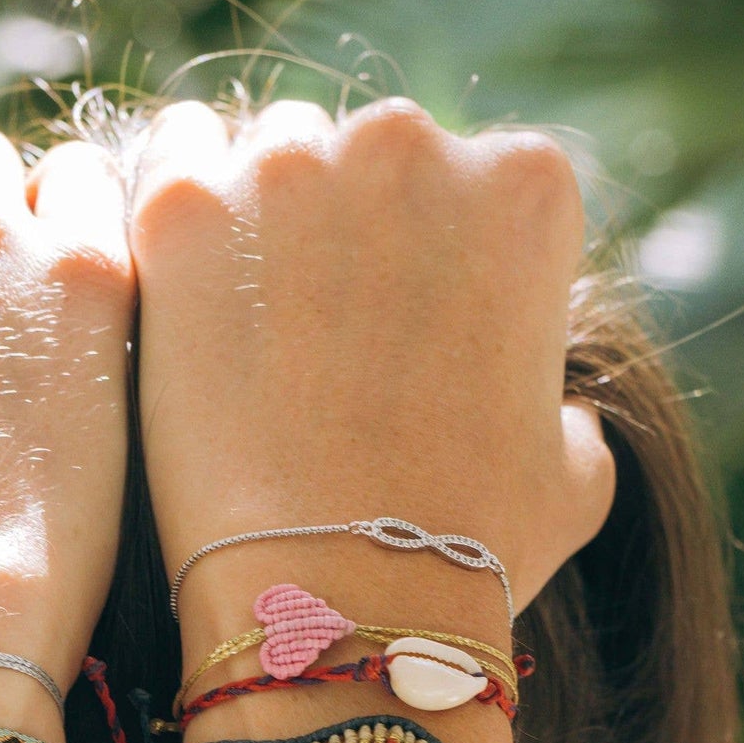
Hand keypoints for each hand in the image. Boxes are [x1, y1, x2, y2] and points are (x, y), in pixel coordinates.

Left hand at [131, 98, 613, 618]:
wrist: (337, 596)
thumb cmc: (465, 549)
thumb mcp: (572, 479)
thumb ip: (567, 411)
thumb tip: (557, 413)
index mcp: (525, 187)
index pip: (476, 183)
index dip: (441, 261)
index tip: (411, 330)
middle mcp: (413, 146)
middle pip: (369, 159)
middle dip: (350, 233)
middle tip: (321, 342)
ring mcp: (291, 169)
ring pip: (269, 159)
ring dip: (264, 222)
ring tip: (249, 335)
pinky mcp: (185, 213)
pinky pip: (171, 169)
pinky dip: (180, 228)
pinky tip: (180, 302)